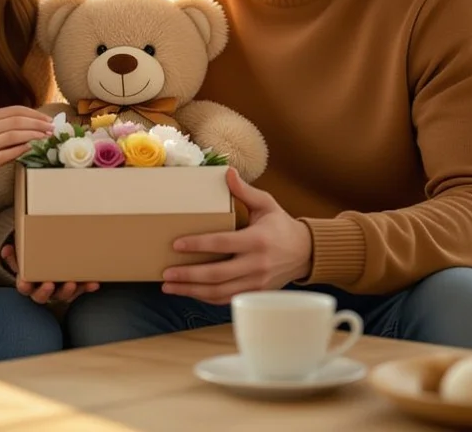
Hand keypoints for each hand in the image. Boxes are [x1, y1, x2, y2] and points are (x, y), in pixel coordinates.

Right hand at [0, 107, 54, 196]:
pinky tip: (31, 148)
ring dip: (32, 136)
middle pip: (14, 122)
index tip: (49, 120)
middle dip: (36, 124)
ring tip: (45, 138)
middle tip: (51, 129)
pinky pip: (5, 155)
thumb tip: (41, 122)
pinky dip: (20, 150)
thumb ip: (10, 126)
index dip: (34, 114)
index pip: (13, 111)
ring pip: (11, 136)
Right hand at [0, 243, 98, 304]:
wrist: (44, 269)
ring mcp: (58, 293)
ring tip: (72, 282)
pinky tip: (94, 283)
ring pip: (62, 296)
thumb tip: (6, 249)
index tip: (23, 281)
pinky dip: (87, 287)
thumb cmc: (32, 264)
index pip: (23, 287)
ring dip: (68, 291)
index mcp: (28, 284)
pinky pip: (80, 291)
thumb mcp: (21, 260)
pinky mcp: (73, 291)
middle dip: (45, 291)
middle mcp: (42, 292)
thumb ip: (14, 256)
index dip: (23, 285)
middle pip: (41, 296)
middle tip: (49, 284)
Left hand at [161, 167, 312, 304]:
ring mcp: (256, 283)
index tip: (176, 244)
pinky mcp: (254, 293)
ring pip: (219, 292)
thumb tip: (227, 172)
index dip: (198, 245)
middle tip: (166, 273)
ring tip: (169, 287)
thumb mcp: (266, 204)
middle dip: (188, 275)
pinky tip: (189, 292)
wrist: (305, 253)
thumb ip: (245, 191)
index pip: (222, 243)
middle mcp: (256, 264)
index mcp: (257, 240)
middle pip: (217, 274)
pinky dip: (205, 297)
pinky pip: (226, 299)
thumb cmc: (281, 226)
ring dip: (191, 291)